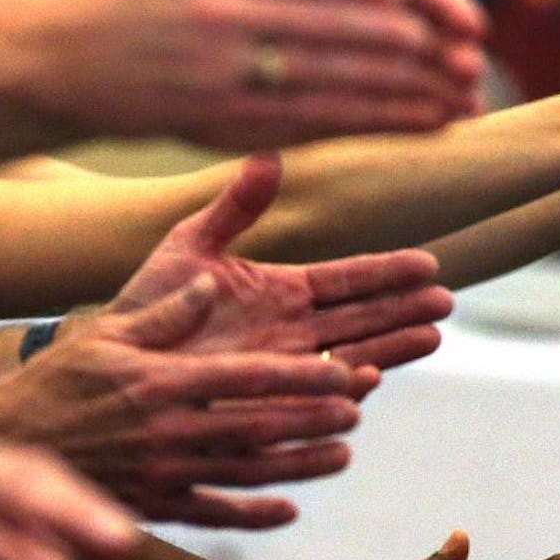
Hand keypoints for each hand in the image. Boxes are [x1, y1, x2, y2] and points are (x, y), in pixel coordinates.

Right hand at [0, 278, 359, 527]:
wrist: (8, 447)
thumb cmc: (58, 383)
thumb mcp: (107, 336)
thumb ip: (166, 315)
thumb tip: (211, 283)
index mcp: (162, 381)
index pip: (248, 377)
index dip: (303, 377)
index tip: (344, 372)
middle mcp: (170, 430)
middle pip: (260, 426)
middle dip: (314, 419)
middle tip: (357, 410)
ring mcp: (165, 473)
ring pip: (248, 472)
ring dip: (300, 465)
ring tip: (342, 455)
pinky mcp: (155, 506)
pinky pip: (214, 514)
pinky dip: (253, 514)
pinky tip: (288, 509)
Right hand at [24, 0, 486, 147]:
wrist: (46, 52)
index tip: (465, 19)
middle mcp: (230, 4)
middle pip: (357, 28)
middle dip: (427, 50)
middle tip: (474, 65)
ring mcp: (221, 64)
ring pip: (342, 79)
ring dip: (410, 92)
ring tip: (459, 100)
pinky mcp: (214, 117)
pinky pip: (311, 121)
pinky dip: (370, 123)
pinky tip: (413, 126)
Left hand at [105, 152, 455, 390]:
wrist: (114, 356)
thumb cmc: (150, 301)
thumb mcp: (190, 246)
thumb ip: (233, 208)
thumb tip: (269, 157)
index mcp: (283, 290)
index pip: (348, 279)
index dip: (388, 272)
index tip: (429, 263)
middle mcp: (293, 332)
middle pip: (363, 318)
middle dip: (404, 310)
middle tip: (445, 301)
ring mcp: (283, 368)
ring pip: (350, 356)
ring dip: (391, 349)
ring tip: (431, 337)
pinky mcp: (265, 402)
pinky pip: (310, 395)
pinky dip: (339, 386)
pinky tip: (366, 378)